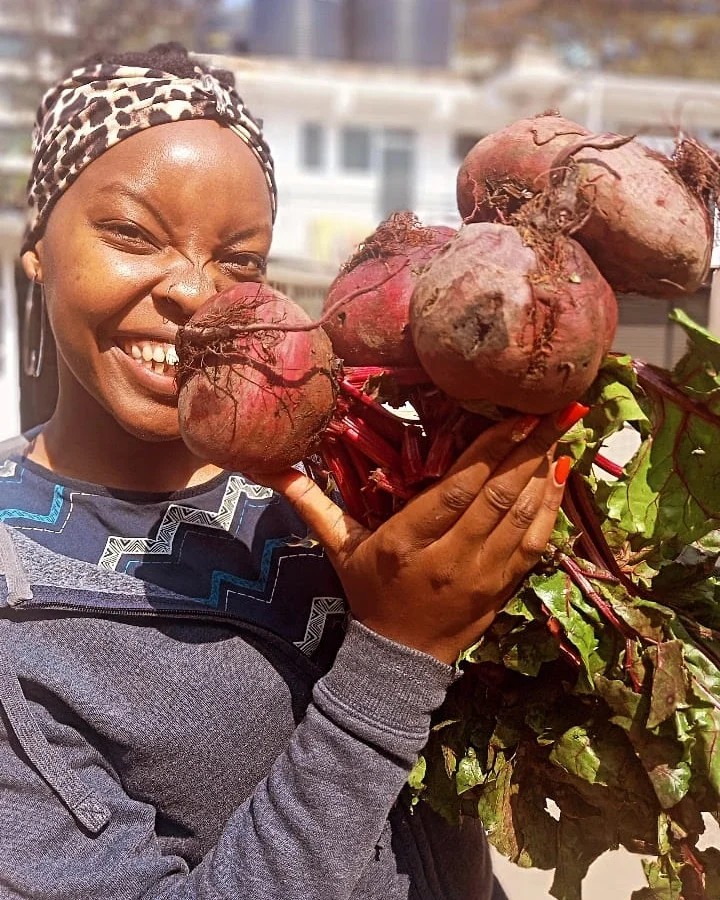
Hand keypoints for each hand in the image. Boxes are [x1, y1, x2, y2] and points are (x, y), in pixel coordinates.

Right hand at [256, 403, 584, 664]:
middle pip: (497, 498)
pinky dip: (551, 509)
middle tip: (555, 409)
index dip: (490, 453)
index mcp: (405, 543)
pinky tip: (560, 476)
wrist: (399, 658)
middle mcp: (449, 559)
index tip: (515, 417)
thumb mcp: (338, 549)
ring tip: (561, 431)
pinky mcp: (504, 587)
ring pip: (521, 518)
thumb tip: (269, 467)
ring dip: (544, 473)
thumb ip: (312, 504)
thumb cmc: (369, 592)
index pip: (456, 492)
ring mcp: (481, 576)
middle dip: (529, 450)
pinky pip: (535, 545)